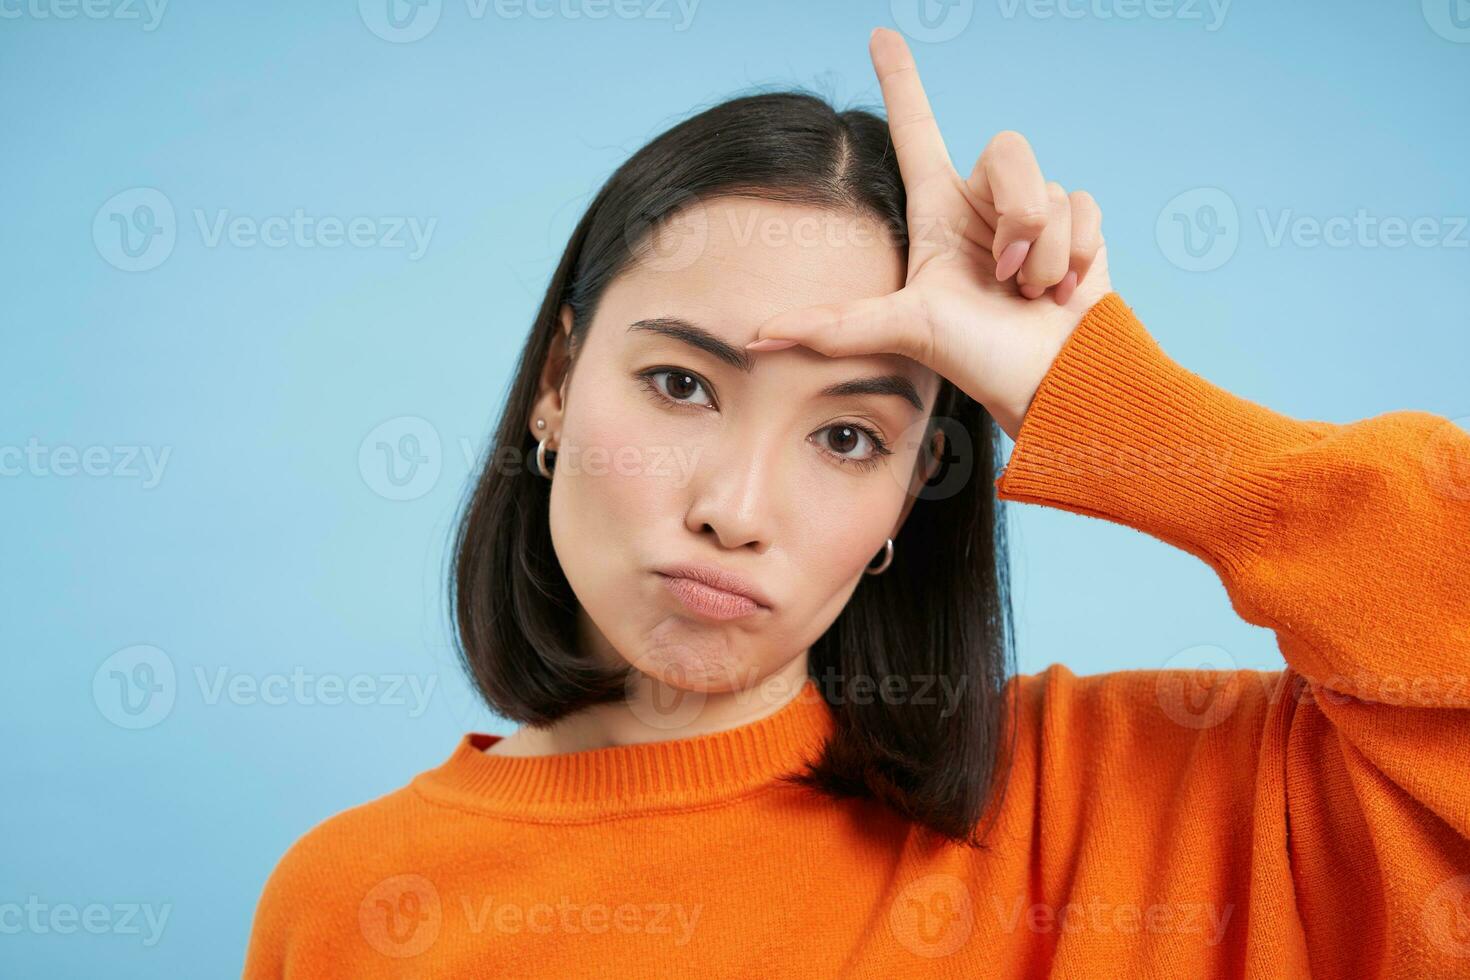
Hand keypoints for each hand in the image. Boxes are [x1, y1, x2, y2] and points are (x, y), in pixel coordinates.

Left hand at [746, 27, 1111, 441]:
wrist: (1051, 383)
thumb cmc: (979, 360)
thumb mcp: (902, 330)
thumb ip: (833, 327)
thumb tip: (754, 336)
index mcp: (937, 212)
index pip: (917, 129)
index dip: (902, 80)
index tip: (880, 33)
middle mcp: (983, 205)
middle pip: (1008, 150)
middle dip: (1016, 216)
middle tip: (1004, 275)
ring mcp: (1033, 215)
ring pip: (1049, 190)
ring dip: (1045, 252)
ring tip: (1031, 294)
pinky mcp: (1078, 227)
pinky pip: (1085, 206)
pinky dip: (1078, 256)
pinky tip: (1065, 293)